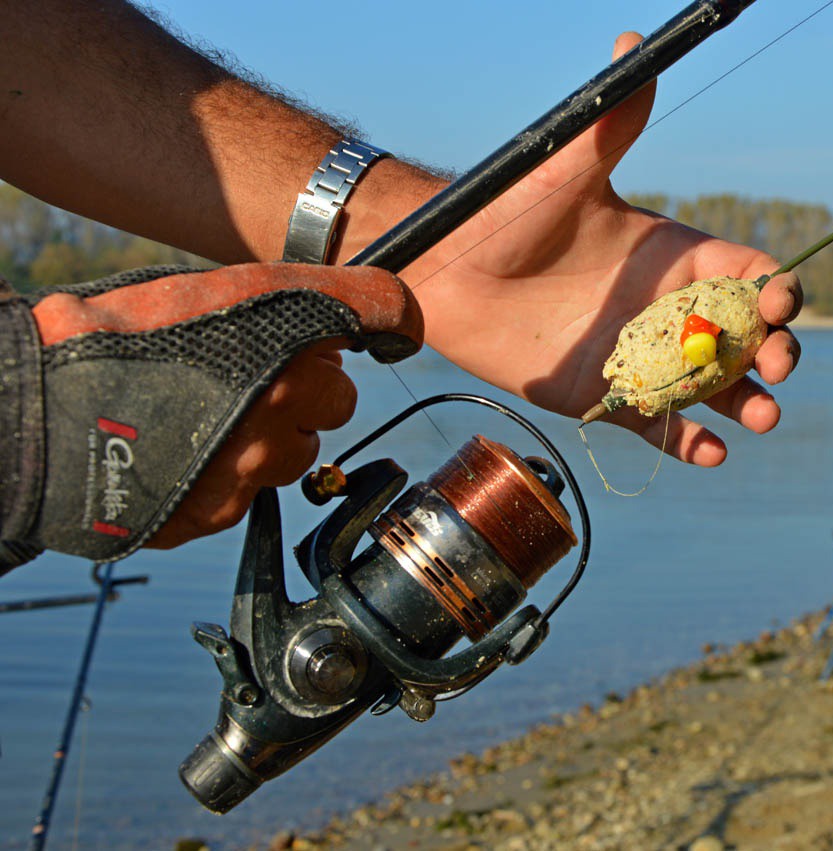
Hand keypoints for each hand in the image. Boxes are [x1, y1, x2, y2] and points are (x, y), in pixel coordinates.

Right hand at [32, 264, 421, 551]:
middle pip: (338, 400)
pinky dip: (227, 475)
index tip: (356, 330)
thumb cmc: (114, 337)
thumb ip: (291, 300)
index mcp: (288, 349)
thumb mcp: (209, 289)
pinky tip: (183, 451)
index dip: (362, 322)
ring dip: (270, 436)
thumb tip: (344, 328)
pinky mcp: (219, 513)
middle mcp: (283, 411)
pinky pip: (248, 492)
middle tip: (252, 374)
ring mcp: (252, 469)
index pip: (383, 316)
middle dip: (307, 389)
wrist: (27, 411)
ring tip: (207, 415)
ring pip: (296, 454)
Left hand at [396, 32, 801, 466]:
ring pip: (712, 388)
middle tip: (777, 368)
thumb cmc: (505, 214)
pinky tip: (709, 452)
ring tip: (758, 417)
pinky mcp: (608, 397)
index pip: (747, 274)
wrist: (445, 273)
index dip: (777, 290)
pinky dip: (689, 443)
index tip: (783, 303)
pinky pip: (660, 426)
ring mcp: (641, 356)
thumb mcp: (565, 170)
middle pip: (745, 337)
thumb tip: (633, 46)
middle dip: (775, 352)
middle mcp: (667, 309)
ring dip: (745, 403)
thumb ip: (612, 125)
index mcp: (673, 254)